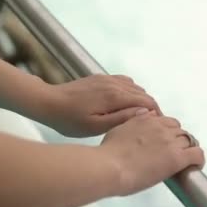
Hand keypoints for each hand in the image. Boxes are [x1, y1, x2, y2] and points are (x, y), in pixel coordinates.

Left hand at [44, 74, 160, 136]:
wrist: (48, 102)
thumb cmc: (70, 120)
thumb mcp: (96, 127)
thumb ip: (122, 119)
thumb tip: (146, 112)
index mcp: (116, 96)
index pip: (147, 102)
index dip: (157, 114)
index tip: (158, 128)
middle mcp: (114, 84)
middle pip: (143, 94)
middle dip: (151, 108)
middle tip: (150, 126)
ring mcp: (107, 79)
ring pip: (135, 87)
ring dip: (141, 100)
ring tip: (139, 117)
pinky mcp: (100, 78)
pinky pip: (124, 82)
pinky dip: (131, 91)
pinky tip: (125, 103)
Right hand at [99, 111, 204, 195]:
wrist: (109, 167)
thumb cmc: (107, 154)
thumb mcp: (117, 131)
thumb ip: (131, 125)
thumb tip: (137, 124)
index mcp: (144, 119)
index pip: (165, 121)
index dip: (166, 132)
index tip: (164, 142)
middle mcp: (159, 126)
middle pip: (178, 129)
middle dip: (176, 140)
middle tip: (171, 154)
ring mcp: (169, 141)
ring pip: (189, 140)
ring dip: (186, 149)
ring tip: (182, 161)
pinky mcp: (177, 157)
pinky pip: (197, 154)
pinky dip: (198, 160)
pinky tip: (194, 166)